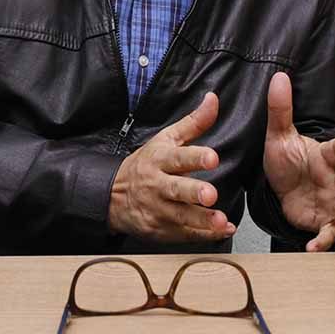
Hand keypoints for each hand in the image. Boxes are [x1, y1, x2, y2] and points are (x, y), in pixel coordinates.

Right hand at [108, 92, 235, 242]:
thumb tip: (213, 99)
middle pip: (176, 189)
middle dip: (194, 192)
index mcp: (160, 159)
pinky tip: (222, 231)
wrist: (112, 195)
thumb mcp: (166, 139)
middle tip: (211, 194)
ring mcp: (157, 210)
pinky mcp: (160, 230)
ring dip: (202, 220)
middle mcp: (157, 185)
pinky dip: (204, 235)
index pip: (178, 157)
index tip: (212, 158)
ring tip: (221, 221)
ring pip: (180, 216)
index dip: (195, 157)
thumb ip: (194, 122)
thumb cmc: (146, 164)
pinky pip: (184, 234)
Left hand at [263, 71, 334, 250]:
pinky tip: (313, 246)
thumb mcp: (278, 136)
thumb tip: (279, 77)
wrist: (277, 189)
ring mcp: (331, 201)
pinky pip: (326, 232)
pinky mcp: (322, 220)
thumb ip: (280, 109)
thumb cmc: (287, 160)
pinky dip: (322, 240)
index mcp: (325, 156)